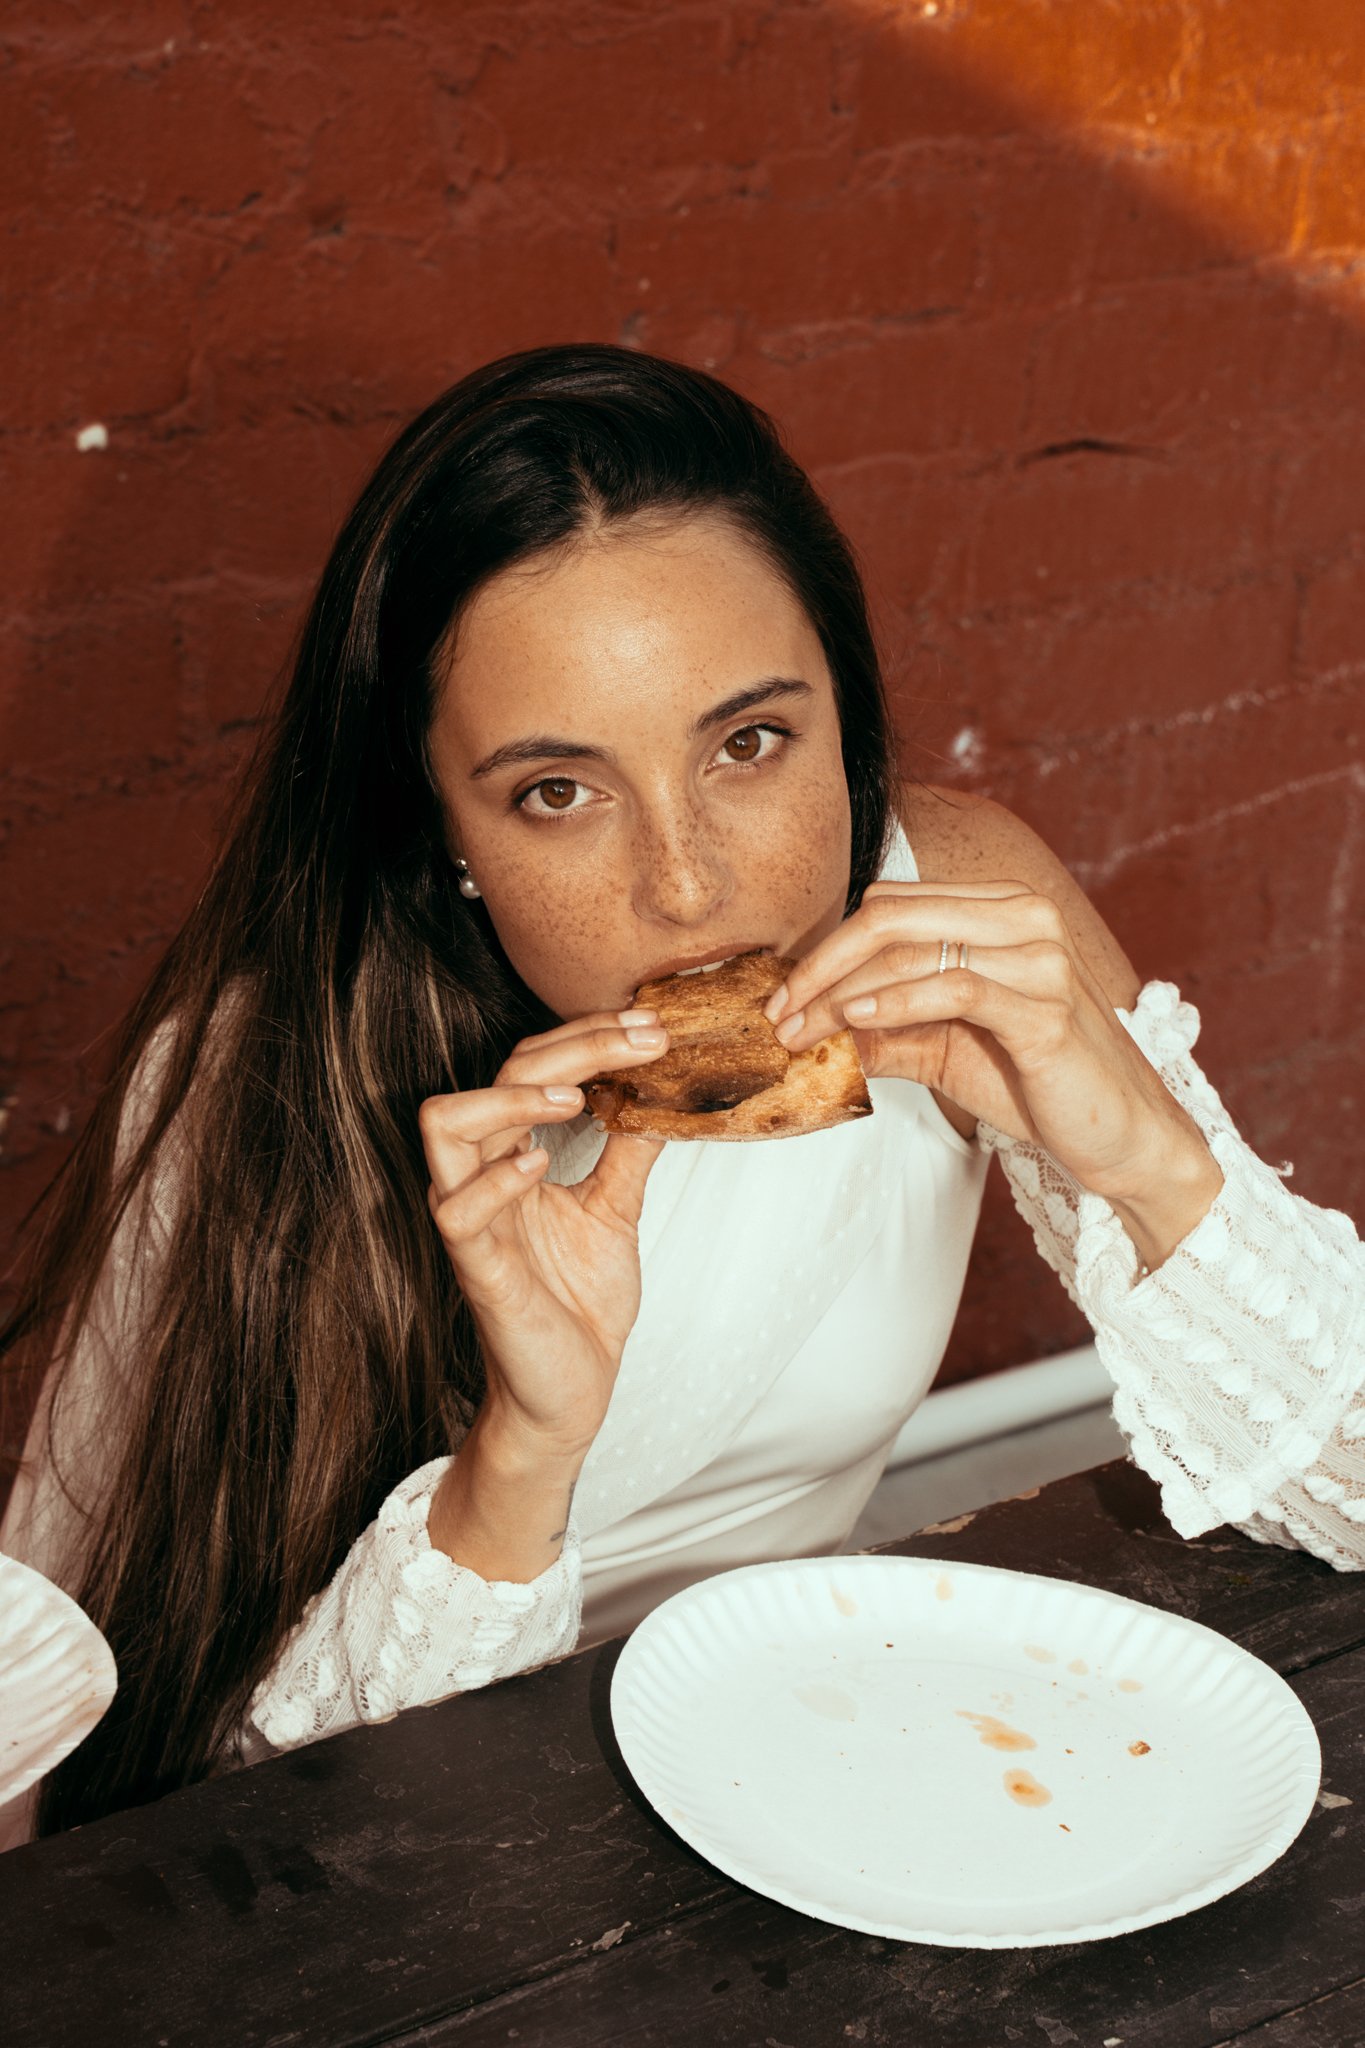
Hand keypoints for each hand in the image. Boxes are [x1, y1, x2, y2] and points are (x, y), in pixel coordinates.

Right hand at [419, 1008, 668, 1457]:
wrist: (573, 1392)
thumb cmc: (580, 1305)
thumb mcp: (616, 1208)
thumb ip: (629, 1149)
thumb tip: (664, 1089)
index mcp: (512, 1156)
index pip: (530, 1065)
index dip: (589, 1036)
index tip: (654, 1029)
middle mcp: (484, 1177)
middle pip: (496, 1074)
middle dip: (571, 1045)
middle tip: (641, 1041)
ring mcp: (475, 1220)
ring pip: (443, 1124)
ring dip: (511, 1095)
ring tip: (576, 1097)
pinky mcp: (477, 1269)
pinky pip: (456, 1210)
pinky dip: (497, 1179)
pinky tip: (543, 1163)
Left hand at [764, 880, 1213, 1211]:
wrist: (1116, 1137)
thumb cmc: (1032, 1083)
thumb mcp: (940, 1047)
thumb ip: (880, 1026)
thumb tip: (802, 1025)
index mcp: (1001, 909)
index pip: (892, 906)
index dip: (827, 945)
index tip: (783, 995)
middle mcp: (1025, 915)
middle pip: (892, 916)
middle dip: (821, 964)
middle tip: (776, 1012)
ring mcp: (1041, 956)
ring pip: (913, 949)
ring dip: (841, 992)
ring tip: (798, 1031)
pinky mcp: (1046, 1006)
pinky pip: (954, 986)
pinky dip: (894, 1001)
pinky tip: (855, 1021)